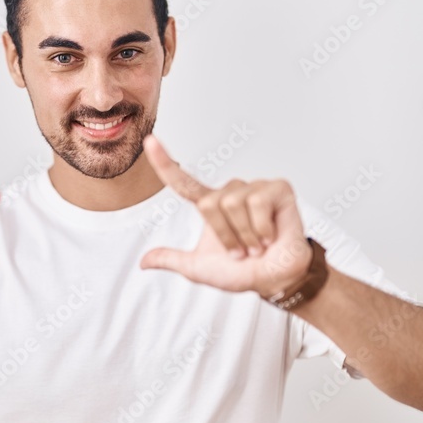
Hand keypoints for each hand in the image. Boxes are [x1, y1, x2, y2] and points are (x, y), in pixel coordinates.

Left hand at [138, 134, 311, 297]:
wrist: (274, 281)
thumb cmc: (243, 271)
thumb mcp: (199, 268)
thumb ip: (172, 260)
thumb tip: (144, 262)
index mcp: (211, 206)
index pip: (183, 183)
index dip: (164, 163)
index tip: (150, 142)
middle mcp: (231, 192)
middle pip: (209, 204)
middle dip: (225, 235)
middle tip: (241, 251)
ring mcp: (255, 187)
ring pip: (232, 203)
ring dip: (244, 235)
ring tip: (257, 244)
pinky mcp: (278, 188)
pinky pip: (258, 201)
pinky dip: (262, 227)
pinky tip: (270, 235)